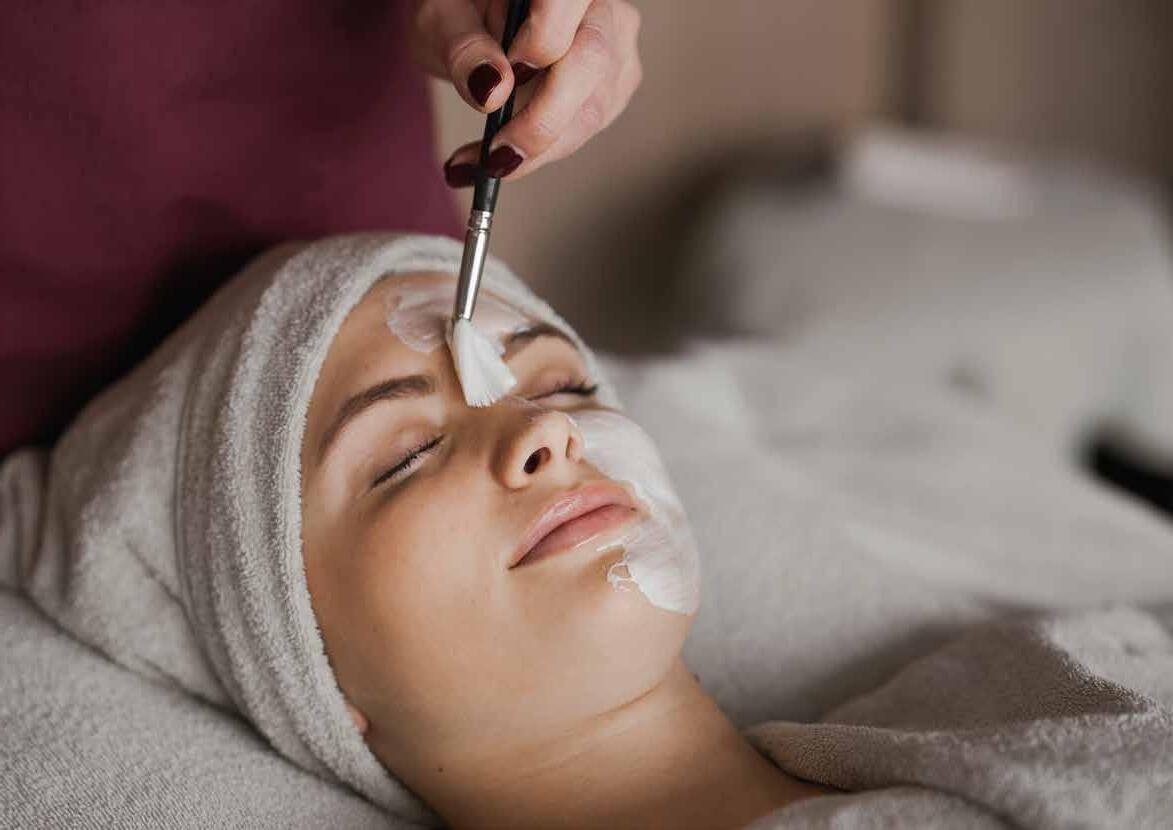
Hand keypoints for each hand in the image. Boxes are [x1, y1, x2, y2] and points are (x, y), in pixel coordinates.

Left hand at [409, 0, 642, 185]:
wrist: (476, 24)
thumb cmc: (460, 13)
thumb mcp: (441, 21)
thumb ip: (464, 48)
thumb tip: (492, 91)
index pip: (566, 4)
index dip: (538, 46)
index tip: (497, 85)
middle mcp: (599, 6)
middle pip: (591, 62)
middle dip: (541, 122)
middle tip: (493, 158)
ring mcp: (615, 45)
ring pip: (594, 108)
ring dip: (537, 148)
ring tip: (481, 163)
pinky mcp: (614, 83)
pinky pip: (587, 127)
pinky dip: (543, 151)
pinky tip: (502, 157)